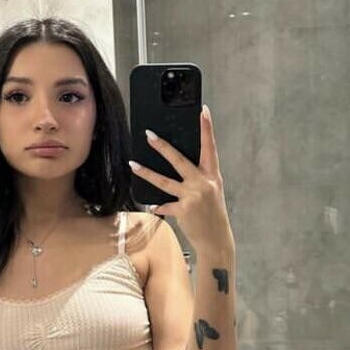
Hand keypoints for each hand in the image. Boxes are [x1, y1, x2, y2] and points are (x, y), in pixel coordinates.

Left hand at [128, 104, 234, 251]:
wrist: (217, 239)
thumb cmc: (213, 213)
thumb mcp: (212, 191)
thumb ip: (199, 177)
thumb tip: (181, 165)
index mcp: (212, 175)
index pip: (210, 147)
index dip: (207, 128)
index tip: (203, 111)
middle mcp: (203, 183)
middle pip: (179, 160)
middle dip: (163, 146)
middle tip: (149, 134)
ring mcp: (193, 196)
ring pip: (164, 181)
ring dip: (146, 172)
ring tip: (133, 164)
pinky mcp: (183, 210)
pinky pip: (164, 205)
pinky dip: (158, 206)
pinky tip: (151, 205)